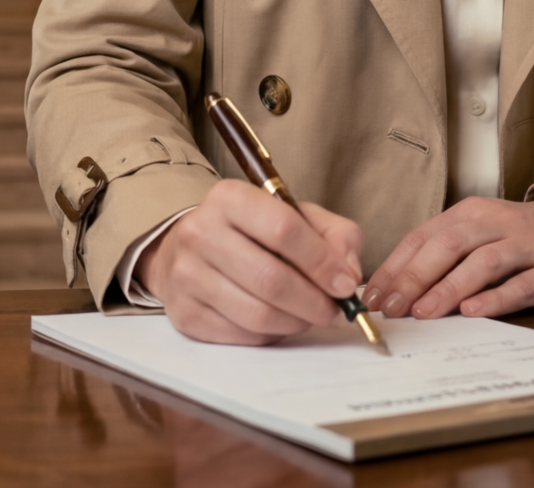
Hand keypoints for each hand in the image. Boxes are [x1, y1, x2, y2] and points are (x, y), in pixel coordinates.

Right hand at [139, 180, 365, 345]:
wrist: (190, 248)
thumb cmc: (252, 232)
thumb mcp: (295, 215)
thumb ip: (334, 234)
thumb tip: (348, 273)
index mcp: (230, 198)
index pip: (284, 229)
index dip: (322, 261)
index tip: (345, 284)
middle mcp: (201, 233)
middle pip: (271, 279)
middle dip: (314, 302)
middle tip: (335, 312)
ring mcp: (187, 275)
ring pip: (257, 314)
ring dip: (296, 322)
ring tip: (310, 316)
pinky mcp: (184, 313)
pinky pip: (241, 335)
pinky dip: (270, 334)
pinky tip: (279, 321)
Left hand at [362, 193, 533, 320]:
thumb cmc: (522, 236)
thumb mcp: (480, 234)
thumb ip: (444, 255)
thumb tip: (396, 288)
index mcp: (470, 214)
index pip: (424, 237)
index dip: (395, 266)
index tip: (372, 295)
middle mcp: (495, 224)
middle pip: (448, 246)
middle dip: (414, 277)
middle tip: (391, 307)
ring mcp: (527, 246)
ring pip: (483, 263)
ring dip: (449, 288)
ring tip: (423, 312)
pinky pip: (523, 284)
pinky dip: (496, 297)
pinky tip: (474, 312)